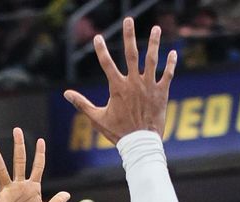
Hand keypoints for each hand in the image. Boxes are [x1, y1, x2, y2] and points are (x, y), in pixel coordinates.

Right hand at [0, 128, 70, 201]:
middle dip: (19, 146)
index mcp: (33, 188)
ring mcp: (8, 192)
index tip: (40, 140)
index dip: (39, 154)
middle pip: (19, 162)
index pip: (37, 167)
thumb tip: (67, 194)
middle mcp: (20, 187)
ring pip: (1, 170)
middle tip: (16, 130)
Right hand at [63, 17, 176, 143]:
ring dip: (154, 43)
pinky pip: (168, 75)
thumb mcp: (97, 118)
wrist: (140, 144)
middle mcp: (134, 83)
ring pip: (152, 60)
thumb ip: (82, 104)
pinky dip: (171, 64)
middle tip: (129, 20)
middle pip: (131, 54)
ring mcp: (149, 87)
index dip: (101, 50)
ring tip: (156, 28)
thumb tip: (66, 94)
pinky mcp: (162, 93)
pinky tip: (173, 52)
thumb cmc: (118, 132)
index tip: (98, 37)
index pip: (107, 64)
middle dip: (129, 36)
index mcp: (118, 87)